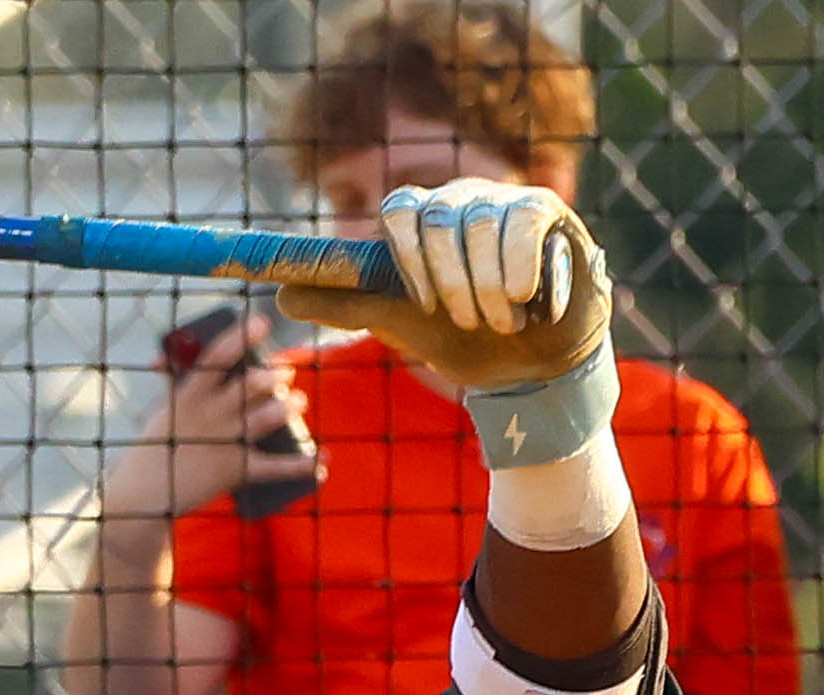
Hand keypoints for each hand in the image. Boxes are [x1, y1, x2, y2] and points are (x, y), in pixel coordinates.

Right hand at [109, 315, 315, 527]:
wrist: (143, 497)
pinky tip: (322, 459)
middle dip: (276, 377)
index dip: (243, 336)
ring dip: (291, 406)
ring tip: (298, 402)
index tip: (263, 323)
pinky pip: (276, 466)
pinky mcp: (236, 471)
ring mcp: (225, 441)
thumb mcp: (164, 410)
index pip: (220, 355)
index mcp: (190, 393)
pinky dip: (302, 465)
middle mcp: (212, 413)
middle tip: (286, 376)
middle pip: (254, 384)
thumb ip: (177, 382)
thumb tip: (172, 356)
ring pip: (270, 415)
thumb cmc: (153, 449)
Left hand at [291, 181, 607, 398]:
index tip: (421, 306)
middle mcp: (458, 201)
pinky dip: (521, 272)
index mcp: (420, 223)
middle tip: (467, 322)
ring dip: (488, 289)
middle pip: (437, 219)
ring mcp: (501, 200)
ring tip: (501, 321)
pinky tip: (528, 300)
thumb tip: (281, 295)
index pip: (399, 208)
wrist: (534, 366)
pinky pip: (523, 221)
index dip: (406, 258)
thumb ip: (347, 306)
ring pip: (479, 225)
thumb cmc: (468, 341)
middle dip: (450, 286)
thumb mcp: (403, 328)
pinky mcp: (543, 207)